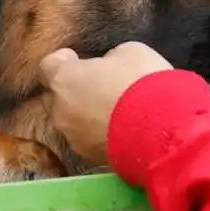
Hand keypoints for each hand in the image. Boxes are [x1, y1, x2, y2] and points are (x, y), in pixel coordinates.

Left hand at [38, 42, 172, 165]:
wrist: (162, 130)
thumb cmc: (141, 82)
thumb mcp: (128, 52)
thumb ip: (108, 60)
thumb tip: (107, 69)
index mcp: (64, 80)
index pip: (47, 67)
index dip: (62, 61)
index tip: (76, 58)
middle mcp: (60, 112)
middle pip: (57, 97)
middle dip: (73, 90)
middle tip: (98, 84)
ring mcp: (74, 138)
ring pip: (72, 122)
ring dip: (86, 114)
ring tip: (114, 109)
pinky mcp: (92, 158)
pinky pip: (89, 140)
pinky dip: (100, 133)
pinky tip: (122, 127)